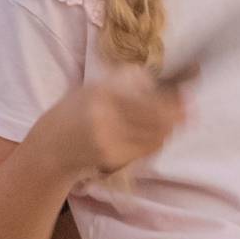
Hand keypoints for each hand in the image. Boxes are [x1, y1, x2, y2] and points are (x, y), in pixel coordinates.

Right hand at [57, 60, 192, 175]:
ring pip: (157, 134)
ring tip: (175, 120)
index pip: (148, 95)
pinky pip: (147, 148)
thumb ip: (125, 82)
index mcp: (101, 93)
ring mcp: (109, 141)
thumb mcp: (94, 87)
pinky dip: (158, 140)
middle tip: (189, 108)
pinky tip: (155, 134)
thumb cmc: (74, 112)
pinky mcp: (113, 159)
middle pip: (158, 116)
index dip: (174, 94)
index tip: (189, 88)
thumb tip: (162, 79)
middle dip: (179, 112)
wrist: (50, 148)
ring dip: (170, 127)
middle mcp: (105, 117)